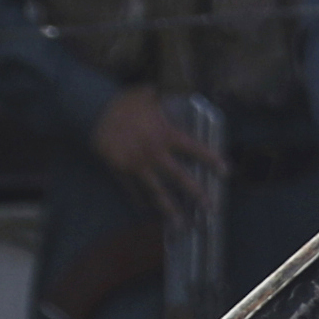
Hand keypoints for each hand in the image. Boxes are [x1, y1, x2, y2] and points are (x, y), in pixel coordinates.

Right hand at [90, 85, 223, 213]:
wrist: (92, 112)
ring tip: (181, 225)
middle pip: (179, 177)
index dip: (211, 160)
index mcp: (164, 134)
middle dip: (197, 194)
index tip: (226, 172)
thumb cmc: (123, 102)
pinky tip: (148, 216)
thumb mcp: (148, 95)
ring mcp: (136, 165)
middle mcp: (153, 153)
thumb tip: (181, 93)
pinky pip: (132, 190)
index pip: (194, 149)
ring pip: (156, 191)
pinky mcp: (119, 171)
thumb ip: (166, 99)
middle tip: (211, 209)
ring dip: (170, 209)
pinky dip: (140, 203)